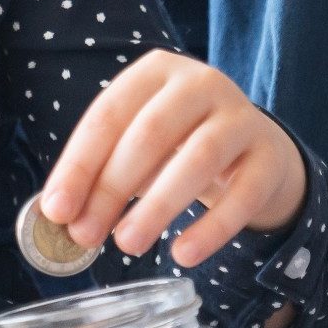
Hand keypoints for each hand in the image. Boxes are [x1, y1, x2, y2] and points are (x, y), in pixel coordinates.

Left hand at [39, 51, 307, 264]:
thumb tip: (63, 217)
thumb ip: (100, 175)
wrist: (254, 149)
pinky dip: (212, 228)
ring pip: (199, 159)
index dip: (78, 164)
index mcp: (155, 72)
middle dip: (112, 188)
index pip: (108, 114)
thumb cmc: (178, 146)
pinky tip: (184, 255)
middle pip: (150, 133)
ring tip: (128, 245)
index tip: (56, 210)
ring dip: (158, 206)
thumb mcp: (136, 148)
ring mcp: (242, 117)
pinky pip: (242, 194)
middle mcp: (201, 83)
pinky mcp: (270, 156)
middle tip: (86, 235)